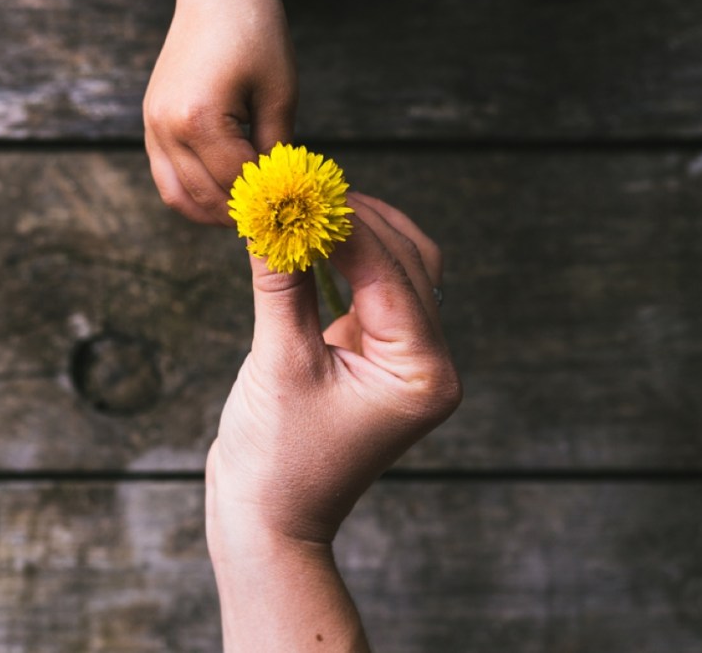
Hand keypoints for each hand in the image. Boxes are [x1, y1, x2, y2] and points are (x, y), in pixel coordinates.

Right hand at [143, 0, 296, 224]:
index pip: (238, 183)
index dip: (267, 203)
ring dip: (211, 214)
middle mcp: (167, 128)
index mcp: (200, 120)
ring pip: (178, 197)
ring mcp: (152, 127)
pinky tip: (222, 196)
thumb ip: (277, 150)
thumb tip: (279, 195)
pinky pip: (166, 178)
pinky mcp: (150, 123)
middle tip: (271, 224)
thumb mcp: (280, 94)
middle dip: (240, 215)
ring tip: (245, 216)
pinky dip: (192, 195)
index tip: (291, 216)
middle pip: (206, 197)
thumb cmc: (255, 33)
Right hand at [206, 193, 461, 649]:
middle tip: (305, 183)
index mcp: (423, 372)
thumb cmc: (276, 459)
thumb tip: (272, 208)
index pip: (389, 270)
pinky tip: (311, 238)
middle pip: (409, 261)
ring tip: (307, 202)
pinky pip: (375, 293)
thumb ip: (281, 280)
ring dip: (356, 235)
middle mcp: (431, 364)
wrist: (271, 520)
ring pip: (398, 271)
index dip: (344, 220)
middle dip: (357, 219)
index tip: (302, 180)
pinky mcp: (382, 360)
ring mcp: (410, 363)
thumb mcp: (278, 361)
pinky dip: (346, 262)